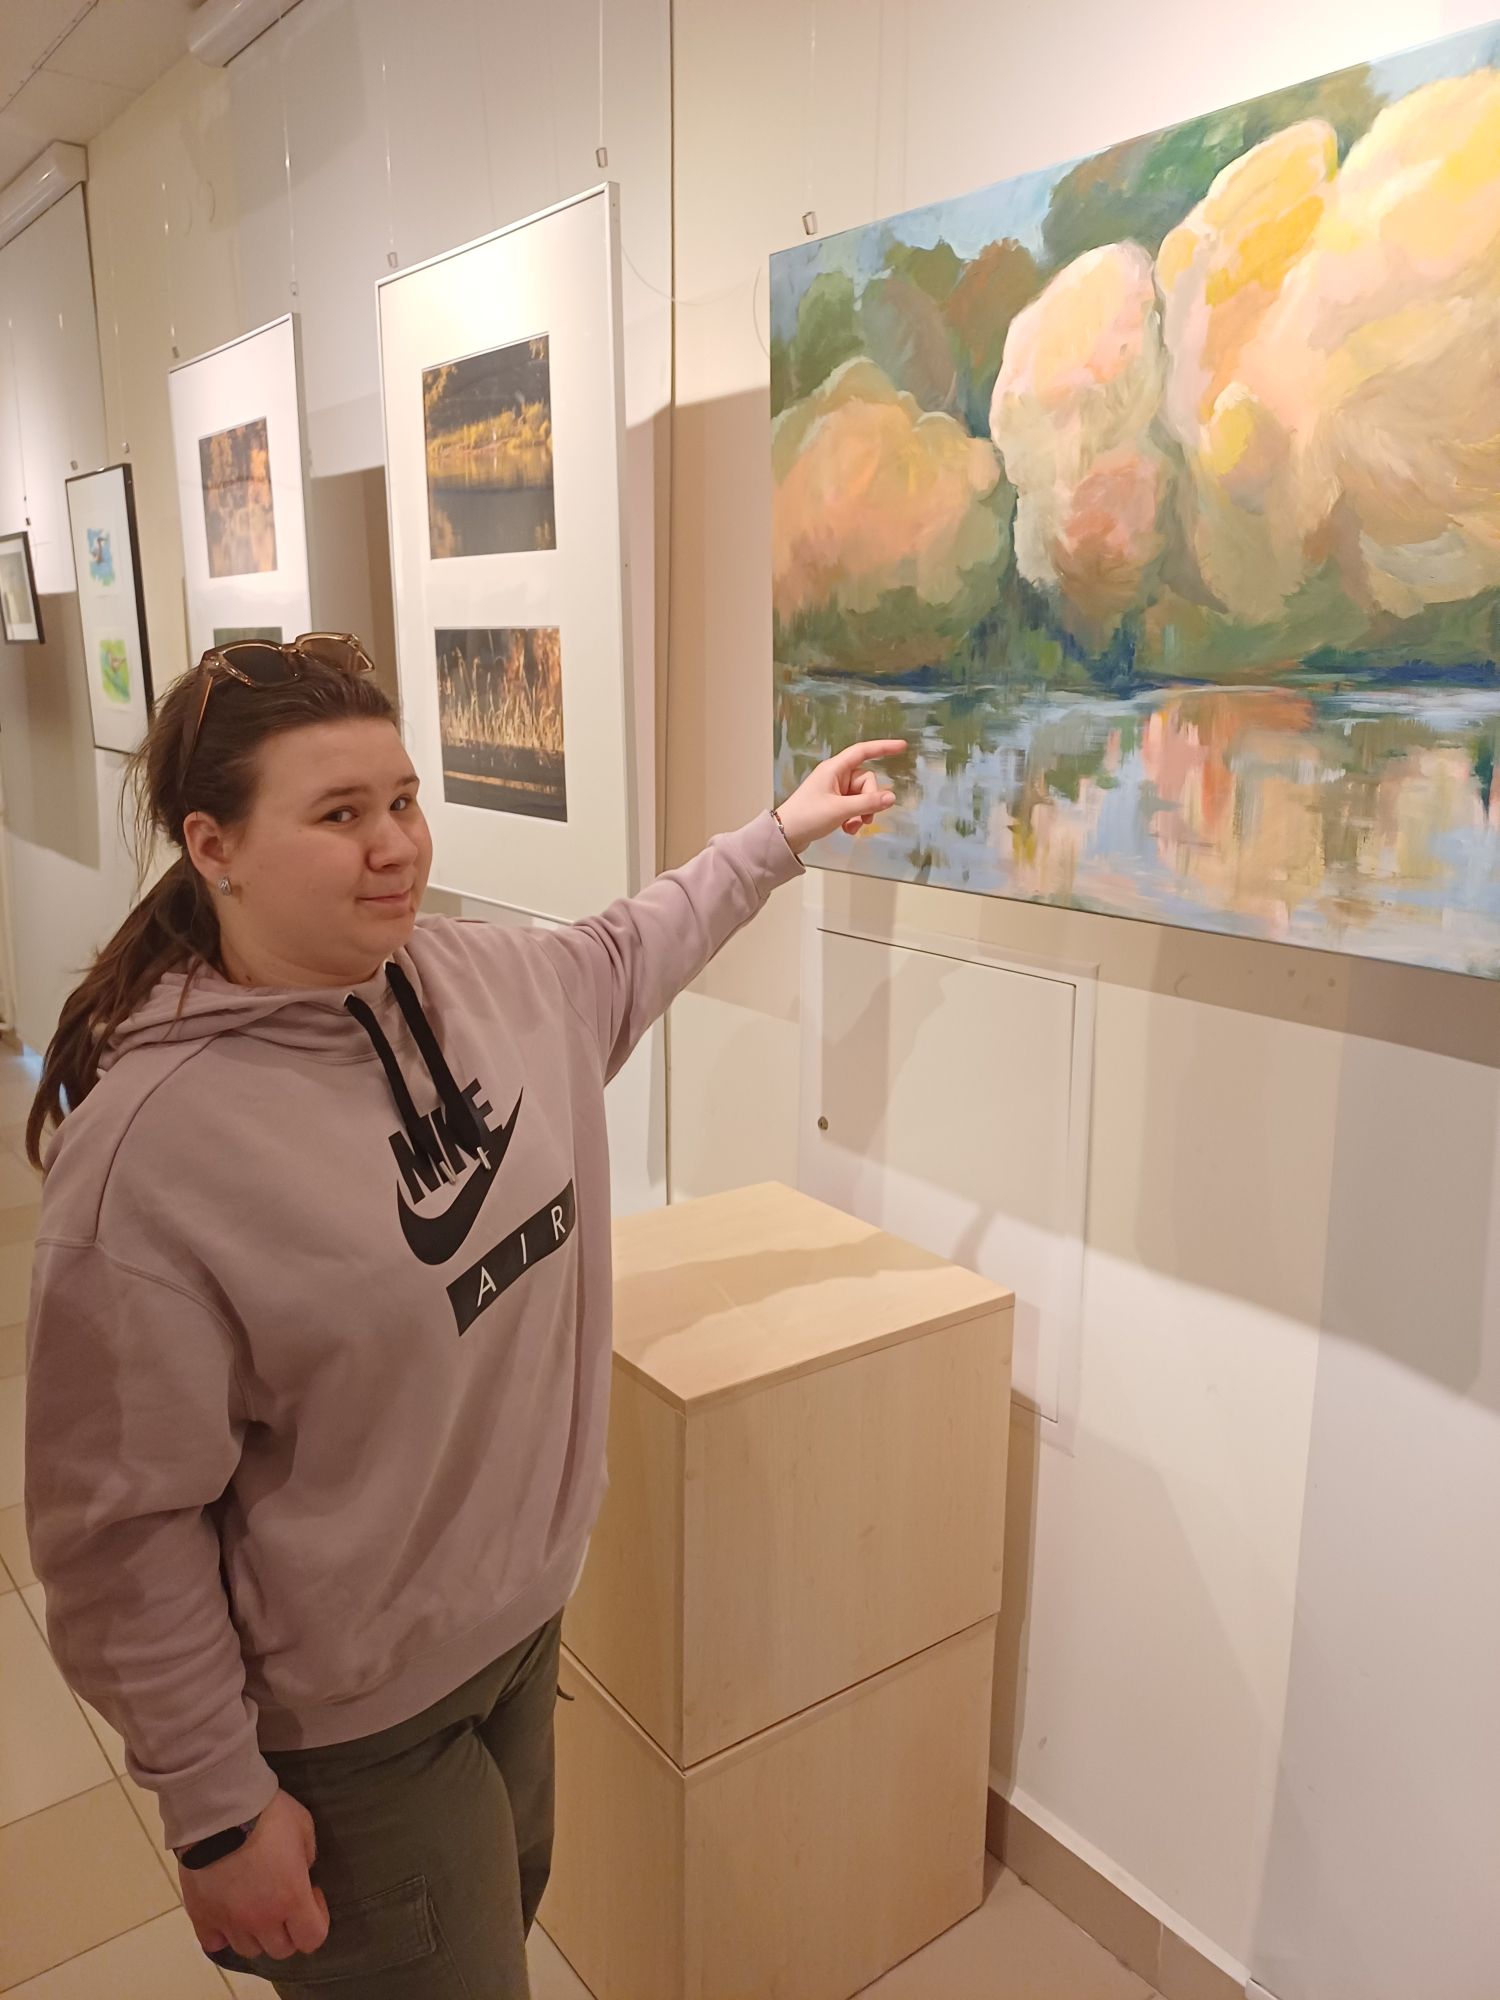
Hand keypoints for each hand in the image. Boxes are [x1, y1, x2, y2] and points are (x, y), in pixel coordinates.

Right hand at [181, 1788, 329, 1964]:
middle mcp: (261, 1919)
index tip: (311, 1893)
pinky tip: (227, 1914)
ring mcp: (229, 1922)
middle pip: (280, 1949)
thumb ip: (306, 1857)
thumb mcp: (304, 1827)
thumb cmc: (268, 1814)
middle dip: (288, 1929)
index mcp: (291, 1899)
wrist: (219, 1809)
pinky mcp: (202, 1916)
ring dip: (257, 1933)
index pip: (313, 1939)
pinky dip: (223, 1934)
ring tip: (254, 1905)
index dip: (317, 1919)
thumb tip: (301, 1872)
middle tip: (283, 1900)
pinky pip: (214, 1943)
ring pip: (249, 1949)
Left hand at [774, 739, 906, 855]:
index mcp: (834, 769)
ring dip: (861, 813)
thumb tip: (892, 797)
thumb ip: (867, 804)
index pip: (862, 751)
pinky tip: (847, 830)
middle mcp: (836, 776)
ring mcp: (835, 790)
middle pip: (866, 781)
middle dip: (869, 801)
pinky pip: (853, 806)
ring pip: (862, 797)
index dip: (883, 747)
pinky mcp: (833, 803)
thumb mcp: (840, 810)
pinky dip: (854, 818)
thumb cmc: (807, 817)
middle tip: (864, 820)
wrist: (784, 835)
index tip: (902, 746)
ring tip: (852, 828)